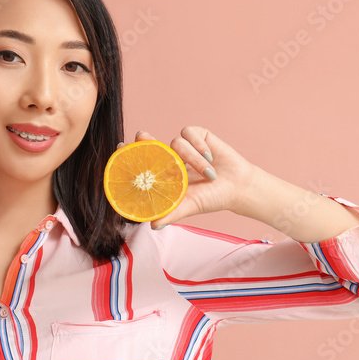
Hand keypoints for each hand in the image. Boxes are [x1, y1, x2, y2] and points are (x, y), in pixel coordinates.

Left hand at [135, 128, 358, 239]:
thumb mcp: (191, 206)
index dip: (130, 155)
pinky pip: (189, 133)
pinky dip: (199, 146)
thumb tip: (152, 225)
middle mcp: (171, 158)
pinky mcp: (198, 136)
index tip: (120, 147)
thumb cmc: (212, 198)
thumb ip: (172, 213)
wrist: (239, 187)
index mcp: (165, 175)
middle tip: (141, 137)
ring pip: (175, 142)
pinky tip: (210, 157)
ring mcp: (184, 146)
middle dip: (144, 140)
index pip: (143, 163)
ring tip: (208, 174)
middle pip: (151, 144)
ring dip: (192, 158)